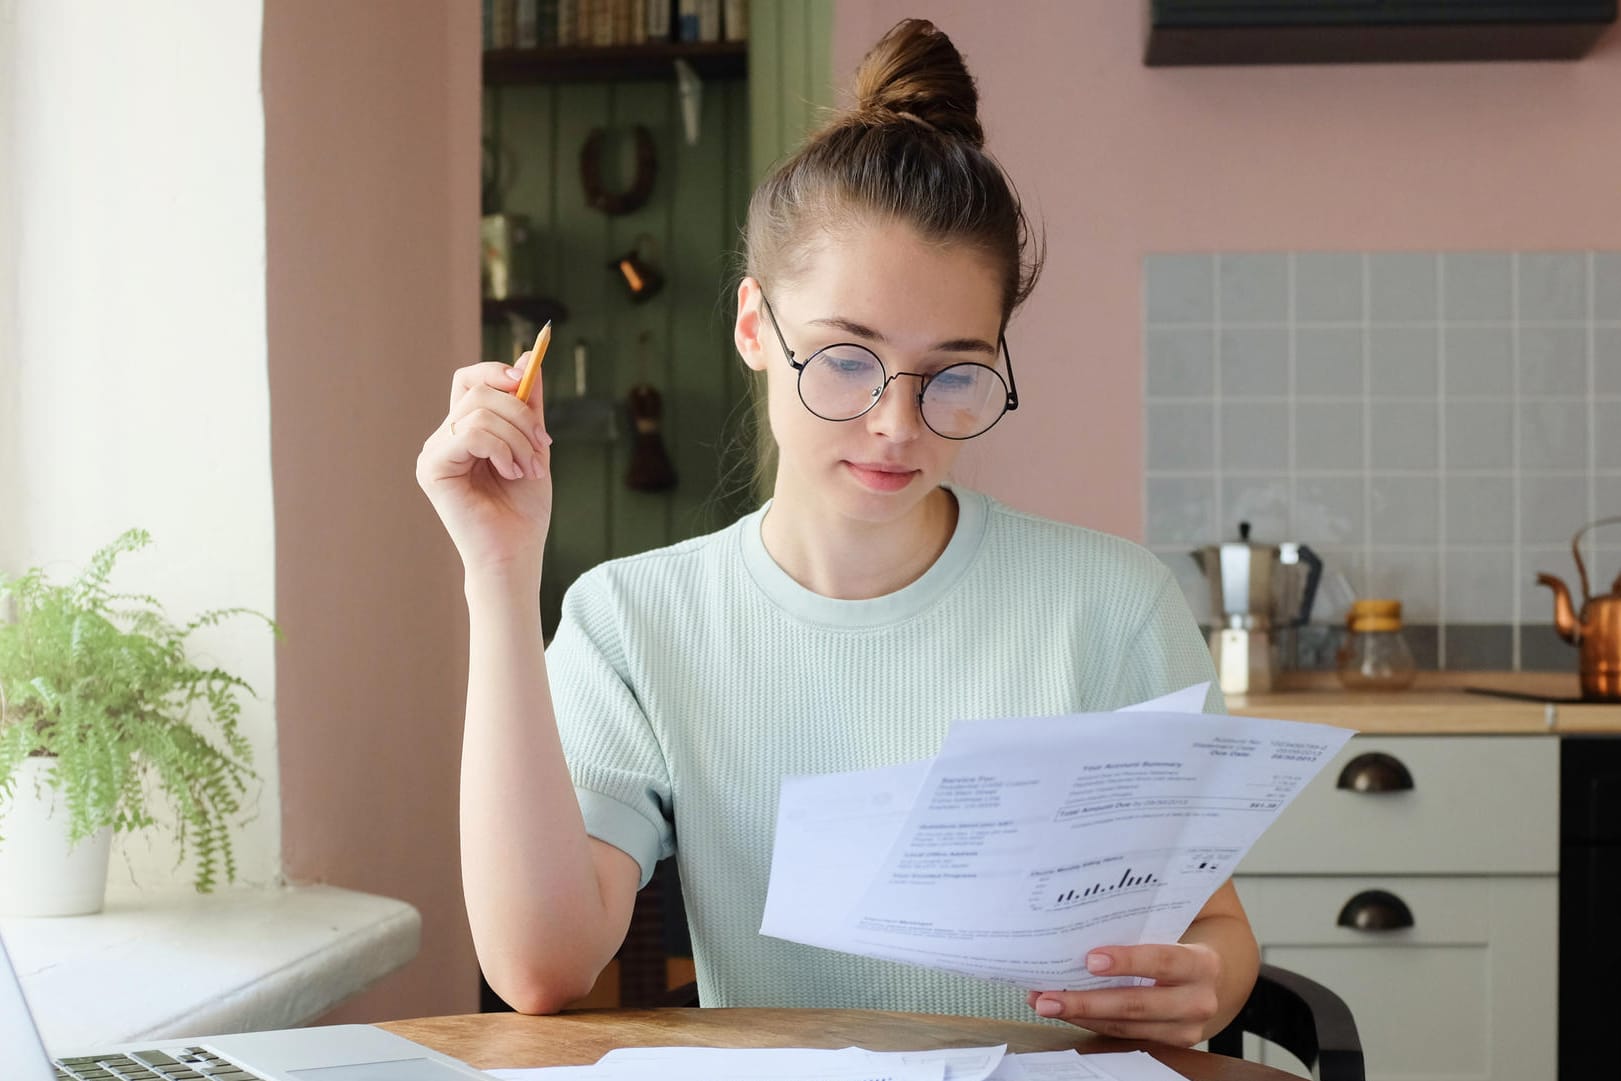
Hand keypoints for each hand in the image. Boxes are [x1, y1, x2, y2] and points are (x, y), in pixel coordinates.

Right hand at [416, 353, 552, 576]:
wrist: (516, 553)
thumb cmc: (524, 509)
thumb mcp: (534, 445)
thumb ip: (528, 406)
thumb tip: (525, 359)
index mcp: (465, 431)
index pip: (470, 380)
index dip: (497, 372)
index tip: (526, 380)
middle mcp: (444, 438)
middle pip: (478, 391)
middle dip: (521, 413)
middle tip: (542, 445)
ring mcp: (434, 452)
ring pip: (479, 412)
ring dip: (517, 437)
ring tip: (528, 468)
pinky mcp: (431, 468)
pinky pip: (470, 434)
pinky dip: (502, 449)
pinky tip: (512, 473)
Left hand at [1027, 943, 1221, 1046]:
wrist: (1212, 979)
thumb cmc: (1179, 948)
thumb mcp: (1171, 934)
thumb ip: (1139, 932)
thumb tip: (1079, 929)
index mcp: (1202, 964)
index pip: (1163, 960)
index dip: (1128, 961)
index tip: (1090, 960)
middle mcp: (1199, 1001)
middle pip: (1137, 1004)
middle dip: (1087, 1001)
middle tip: (1048, 997)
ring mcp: (1186, 1029)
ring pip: (1125, 1026)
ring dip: (1080, 1015)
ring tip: (1045, 1004)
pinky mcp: (1171, 1045)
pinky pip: (1123, 1035)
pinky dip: (1091, 1023)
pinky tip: (1067, 1011)